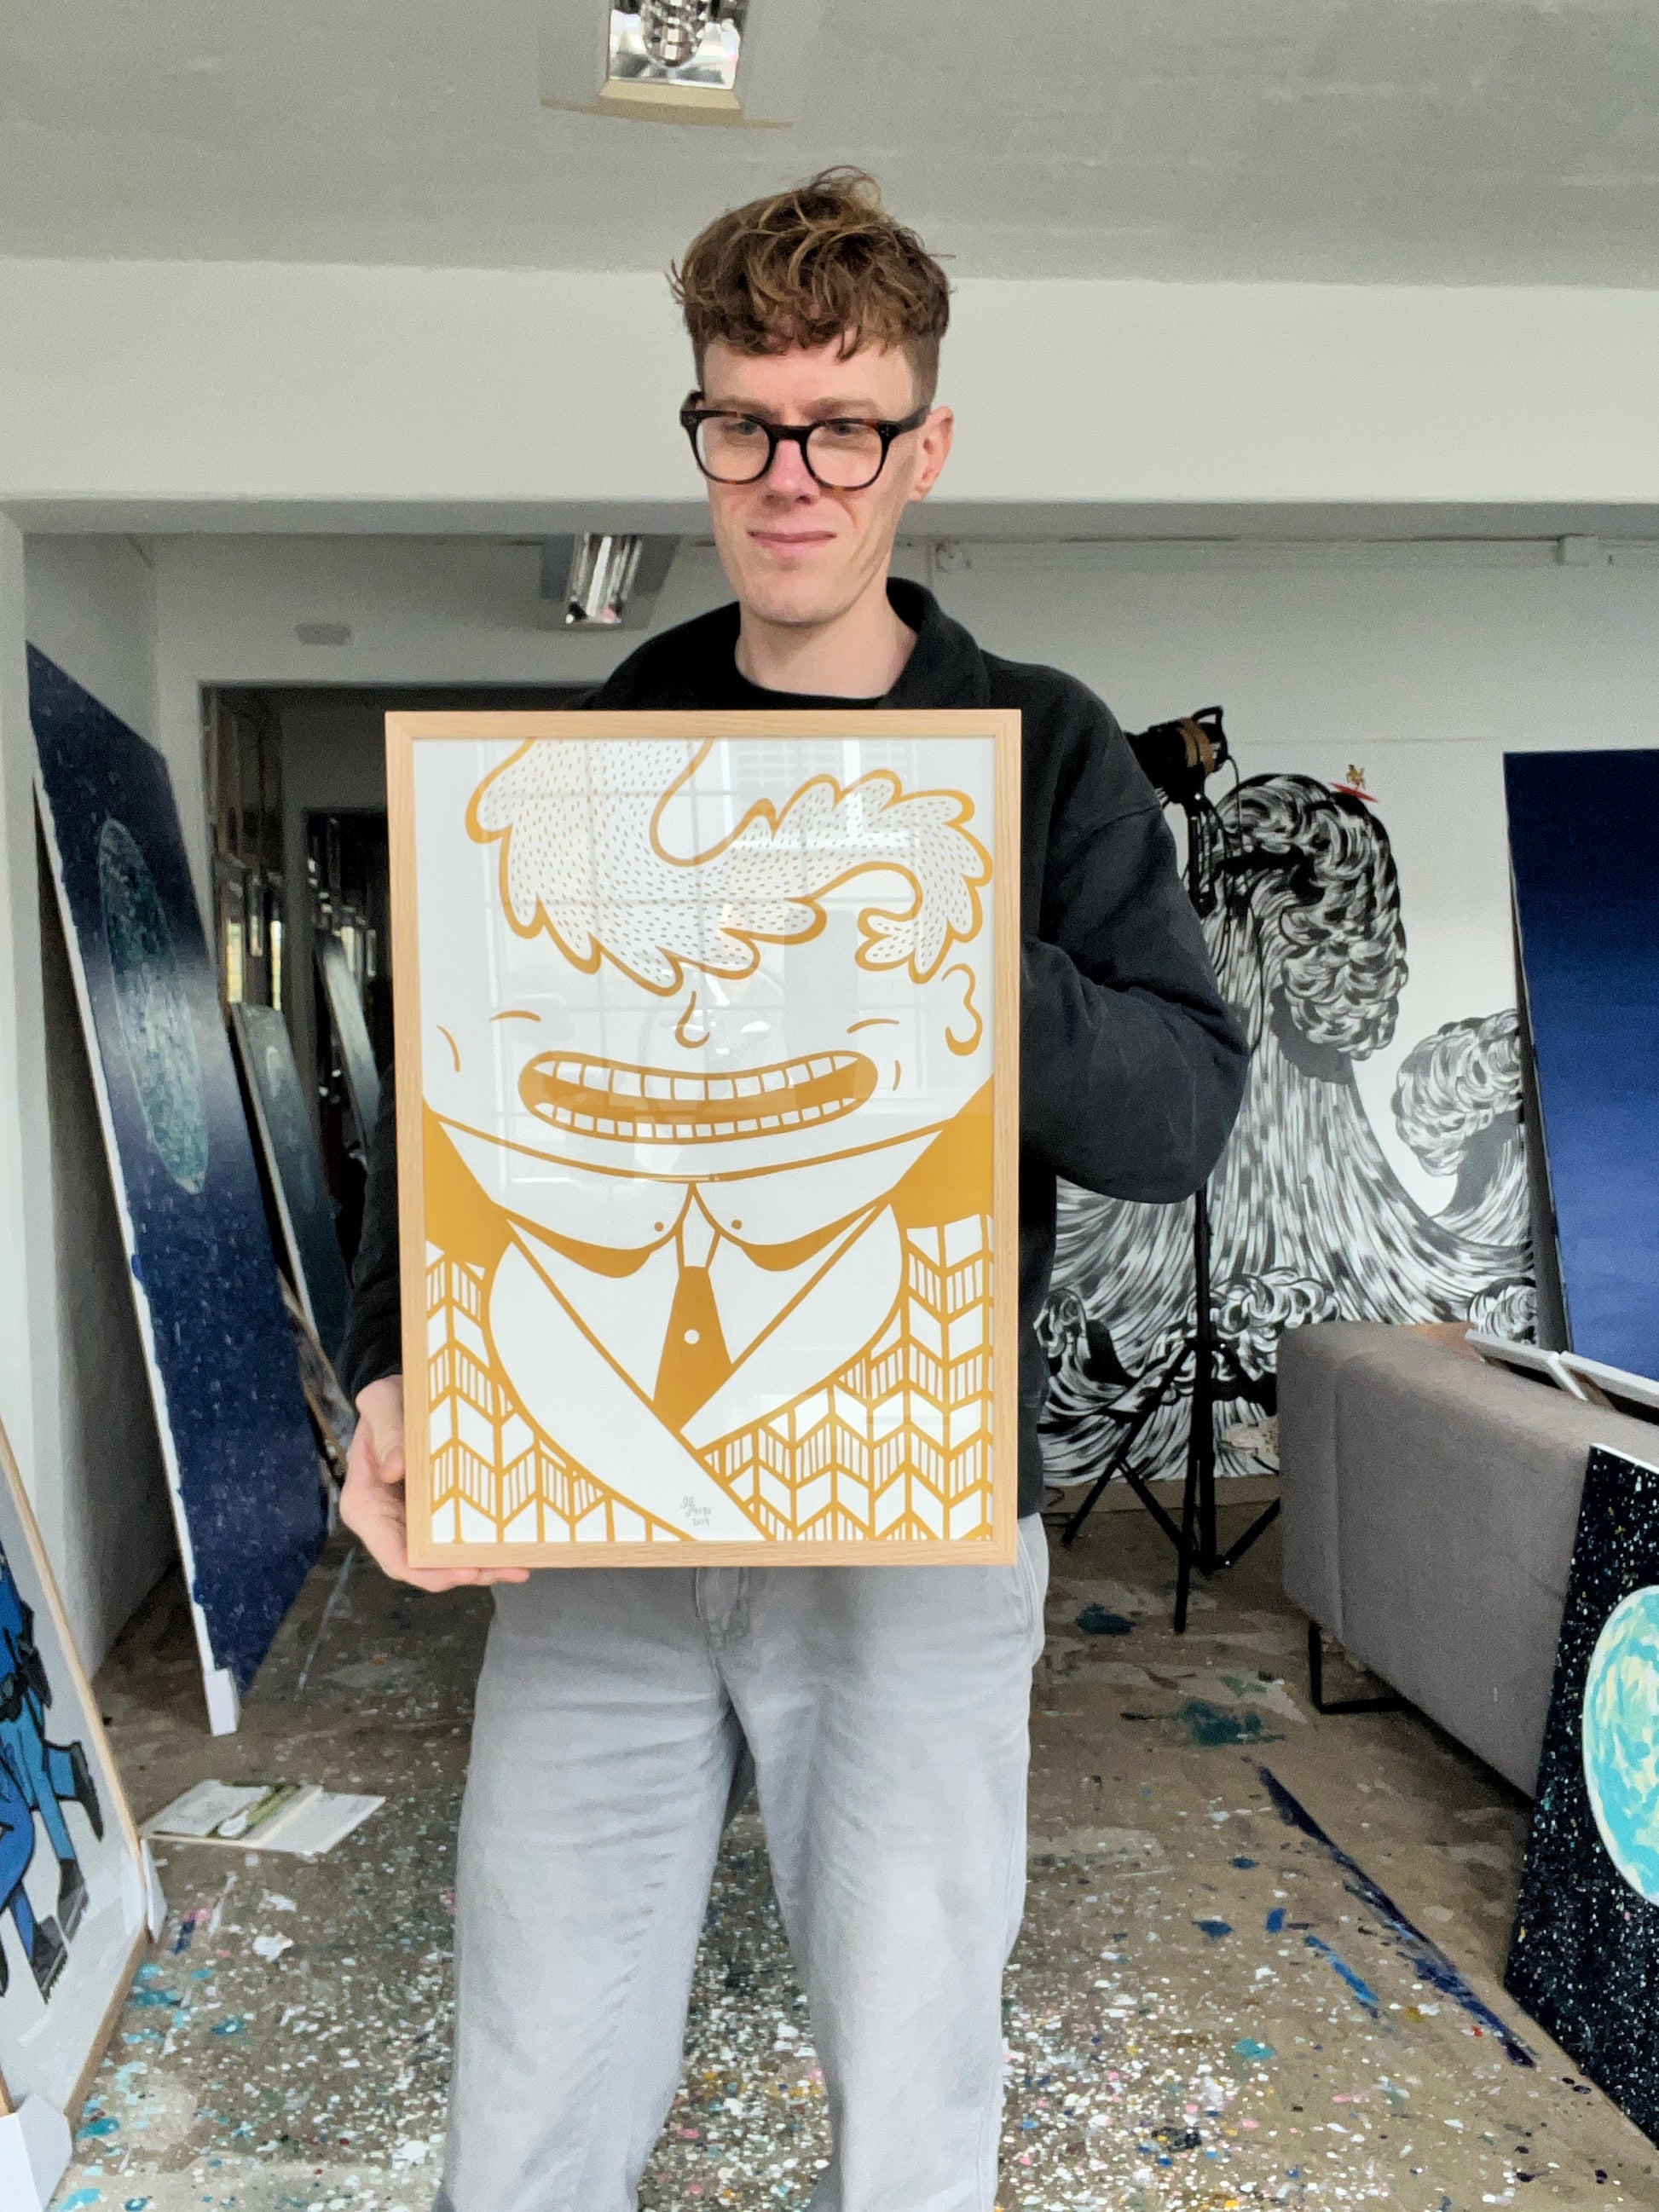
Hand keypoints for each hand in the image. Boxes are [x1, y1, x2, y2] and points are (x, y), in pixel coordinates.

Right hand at [340, 1376, 529, 1591]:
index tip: (465, 1571)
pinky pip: (456, 1541)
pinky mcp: (434, 1516)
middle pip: (425, 1567)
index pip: (395, 1556)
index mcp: (366, 1506)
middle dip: (466, 1573)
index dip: (429, 1571)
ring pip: (444, 1560)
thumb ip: (388, 1432)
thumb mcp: (381, 1403)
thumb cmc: (388, 1401)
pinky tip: (515, 1550)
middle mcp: (388, 1523)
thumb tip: (394, 1469)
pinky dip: (483, 1548)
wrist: (401, 1398)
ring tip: (520, 1566)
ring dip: (482, 1567)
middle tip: (508, 1569)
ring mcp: (411, 1523)